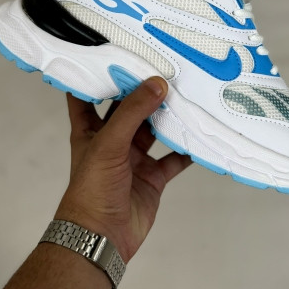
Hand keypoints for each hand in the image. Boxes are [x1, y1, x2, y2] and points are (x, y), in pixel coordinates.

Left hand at [55, 77, 191, 262]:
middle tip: (165, 66)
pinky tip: (201, 134)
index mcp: (90, 130)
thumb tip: (157, 83)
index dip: (94, 75)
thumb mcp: (108, 144)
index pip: (86, 95)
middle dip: (144, 91)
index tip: (110, 51)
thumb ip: (132, 113)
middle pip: (129, 109)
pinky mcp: (153, 177)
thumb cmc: (93, 188)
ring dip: (168, 117)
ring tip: (188, 92)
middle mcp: (112, 141)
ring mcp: (134, 159)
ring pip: (154, 131)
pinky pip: (173, 159)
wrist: (102, 237)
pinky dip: (187, 149)